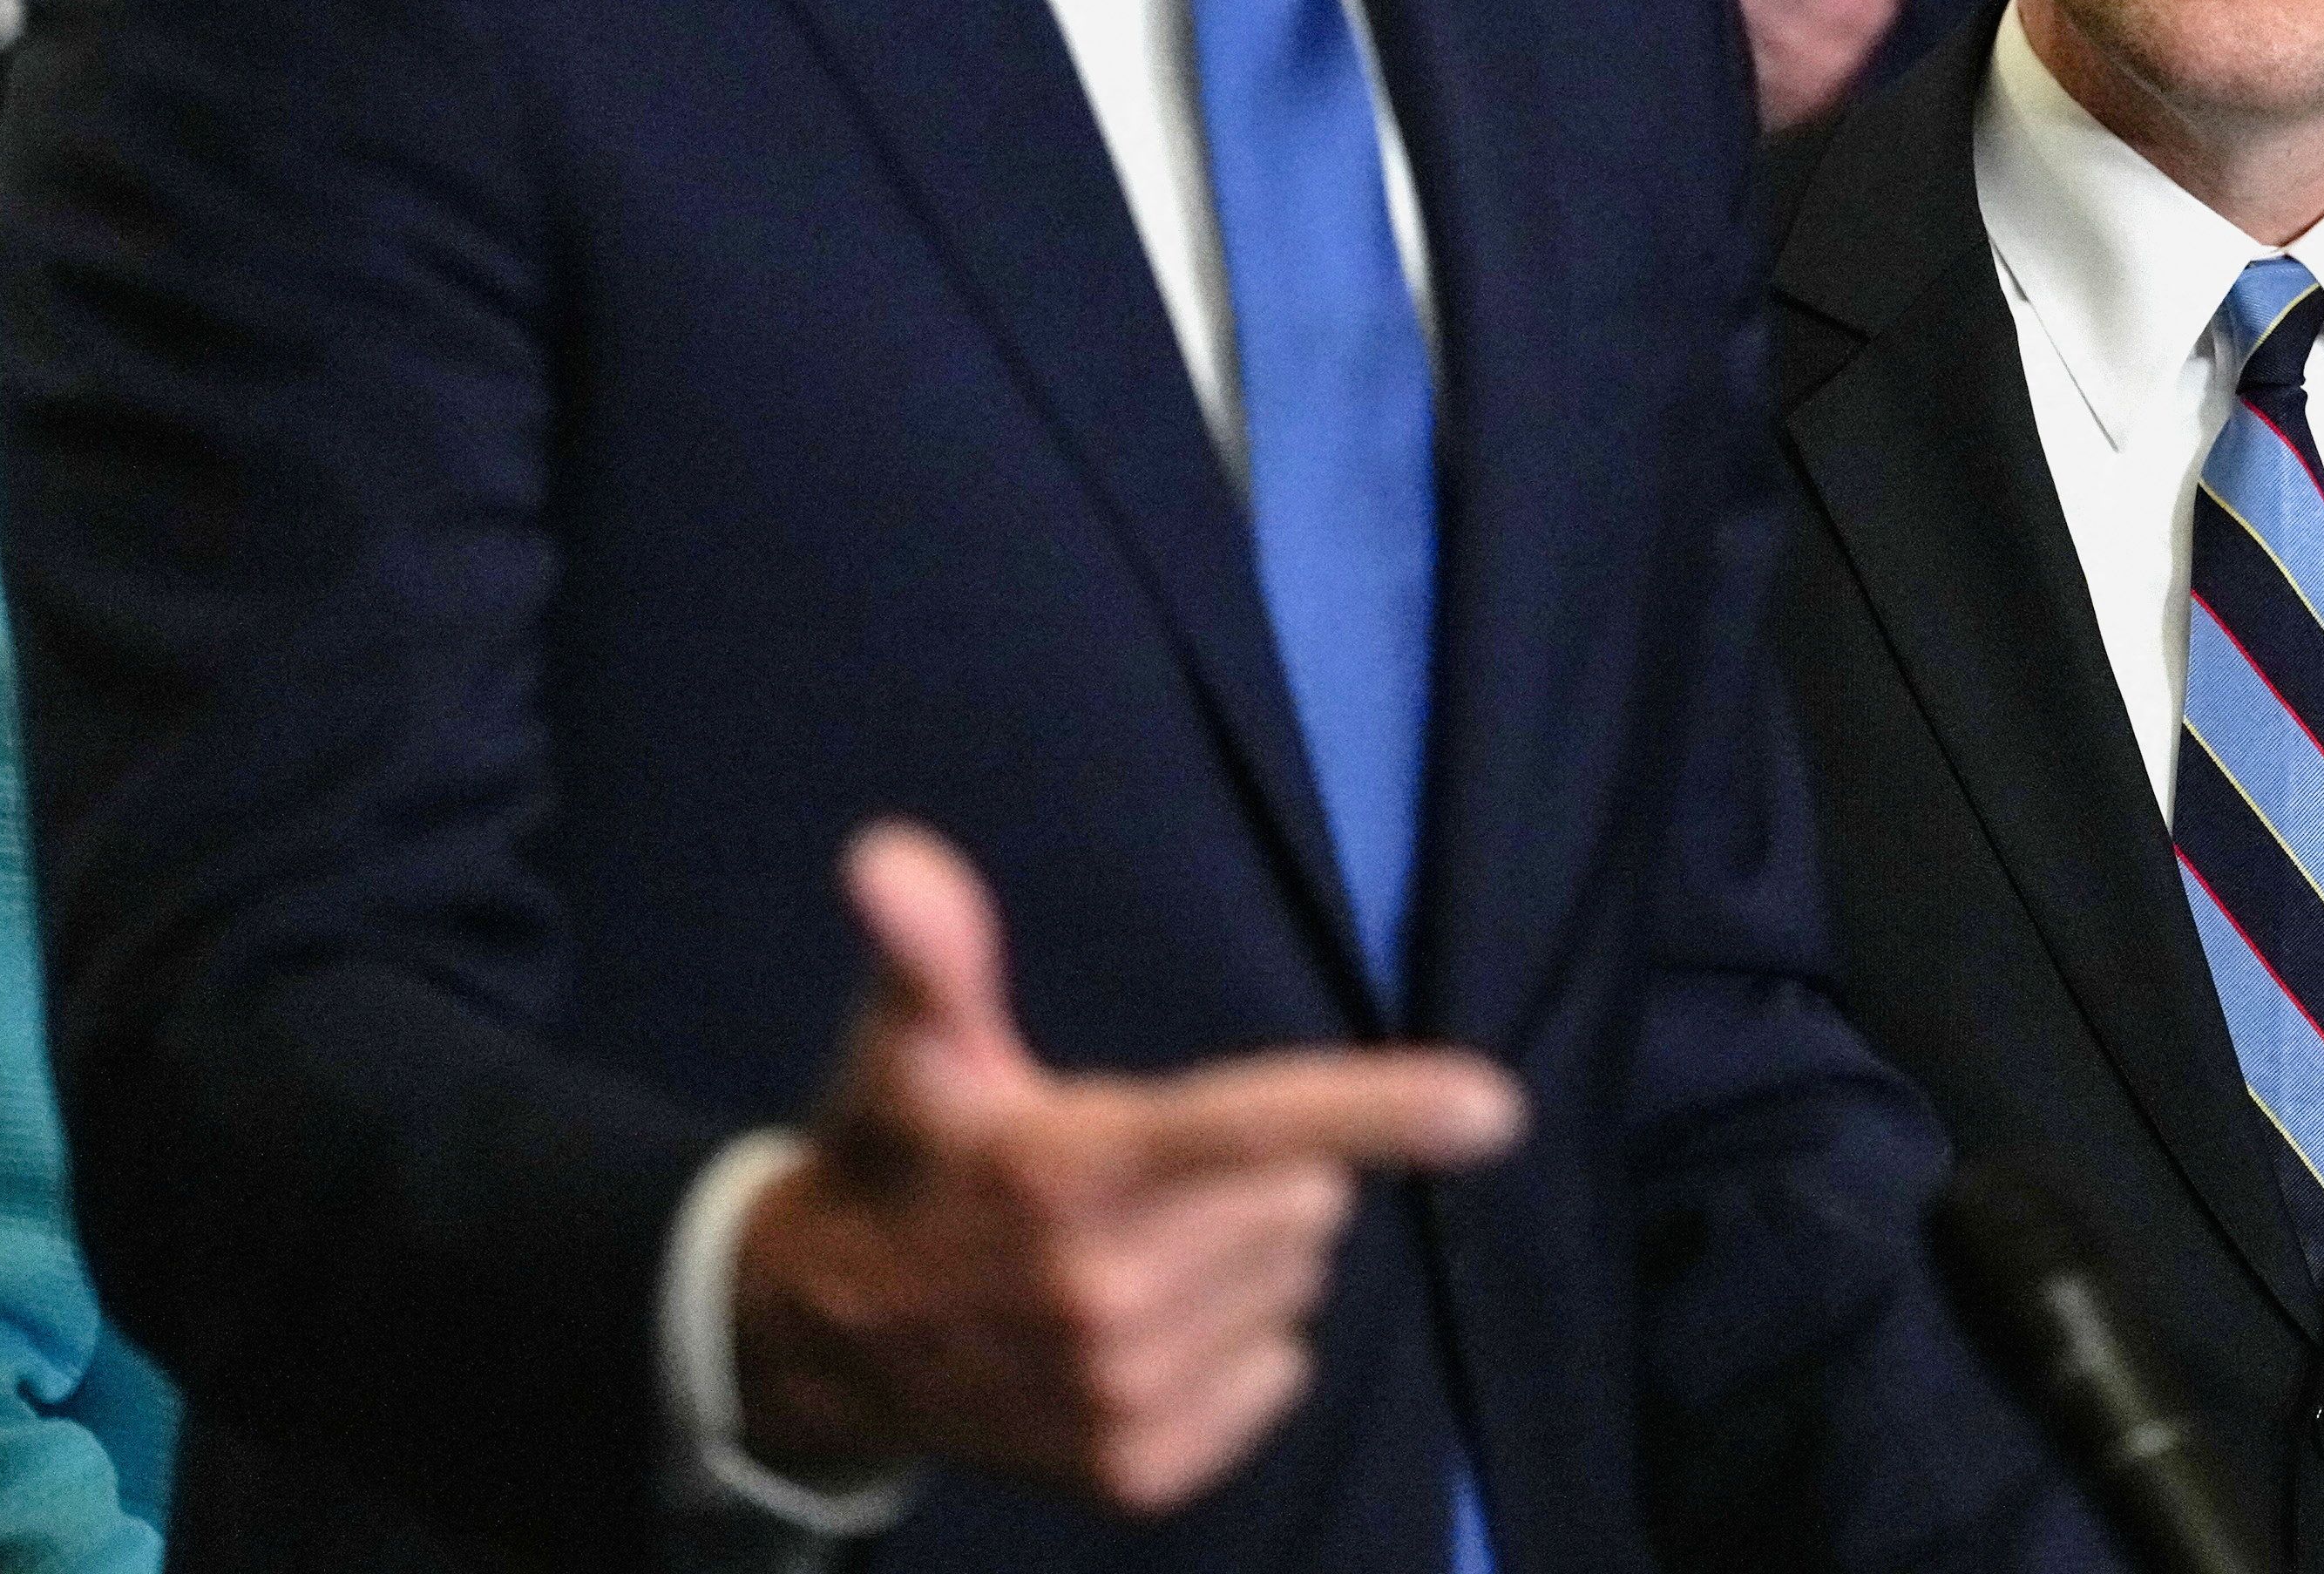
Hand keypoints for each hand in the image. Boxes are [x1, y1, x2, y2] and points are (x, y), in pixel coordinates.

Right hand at [730, 823, 1524, 1512]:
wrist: (825, 1344)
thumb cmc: (903, 1160)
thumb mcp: (913, 1049)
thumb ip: (932, 949)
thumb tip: (889, 855)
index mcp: (1070, 1167)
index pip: (1250, 1124)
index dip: (1381, 1110)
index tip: (1497, 1106)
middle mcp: (1104, 1289)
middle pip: (1306, 1200)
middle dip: (1261, 1174)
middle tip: (1151, 1175)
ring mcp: (1121, 1391)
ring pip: (1298, 1288)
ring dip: (1248, 1259)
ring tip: (1138, 1249)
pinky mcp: (1136, 1469)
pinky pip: (1279, 1376)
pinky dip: (1242, 1348)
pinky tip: (1149, 1330)